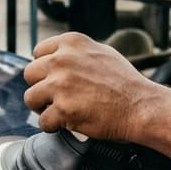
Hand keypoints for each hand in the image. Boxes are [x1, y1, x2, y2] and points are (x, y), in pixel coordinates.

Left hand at [23, 32, 165, 139]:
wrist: (140, 106)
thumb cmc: (125, 83)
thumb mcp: (101, 52)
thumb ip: (76, 53)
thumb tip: (57, 58)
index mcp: (71, 43)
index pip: (38, 52)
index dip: (44, 69)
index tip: (52, 79)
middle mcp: (62, 60)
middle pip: (30, 74)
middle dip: (40, 87)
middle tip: (55, 98)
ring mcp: (60, 84)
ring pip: (30, 98)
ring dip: (43, 108)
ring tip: (59, 112)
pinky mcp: (62, 108)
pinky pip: (43, 121)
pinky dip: (52, 126)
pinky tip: (66, 124)